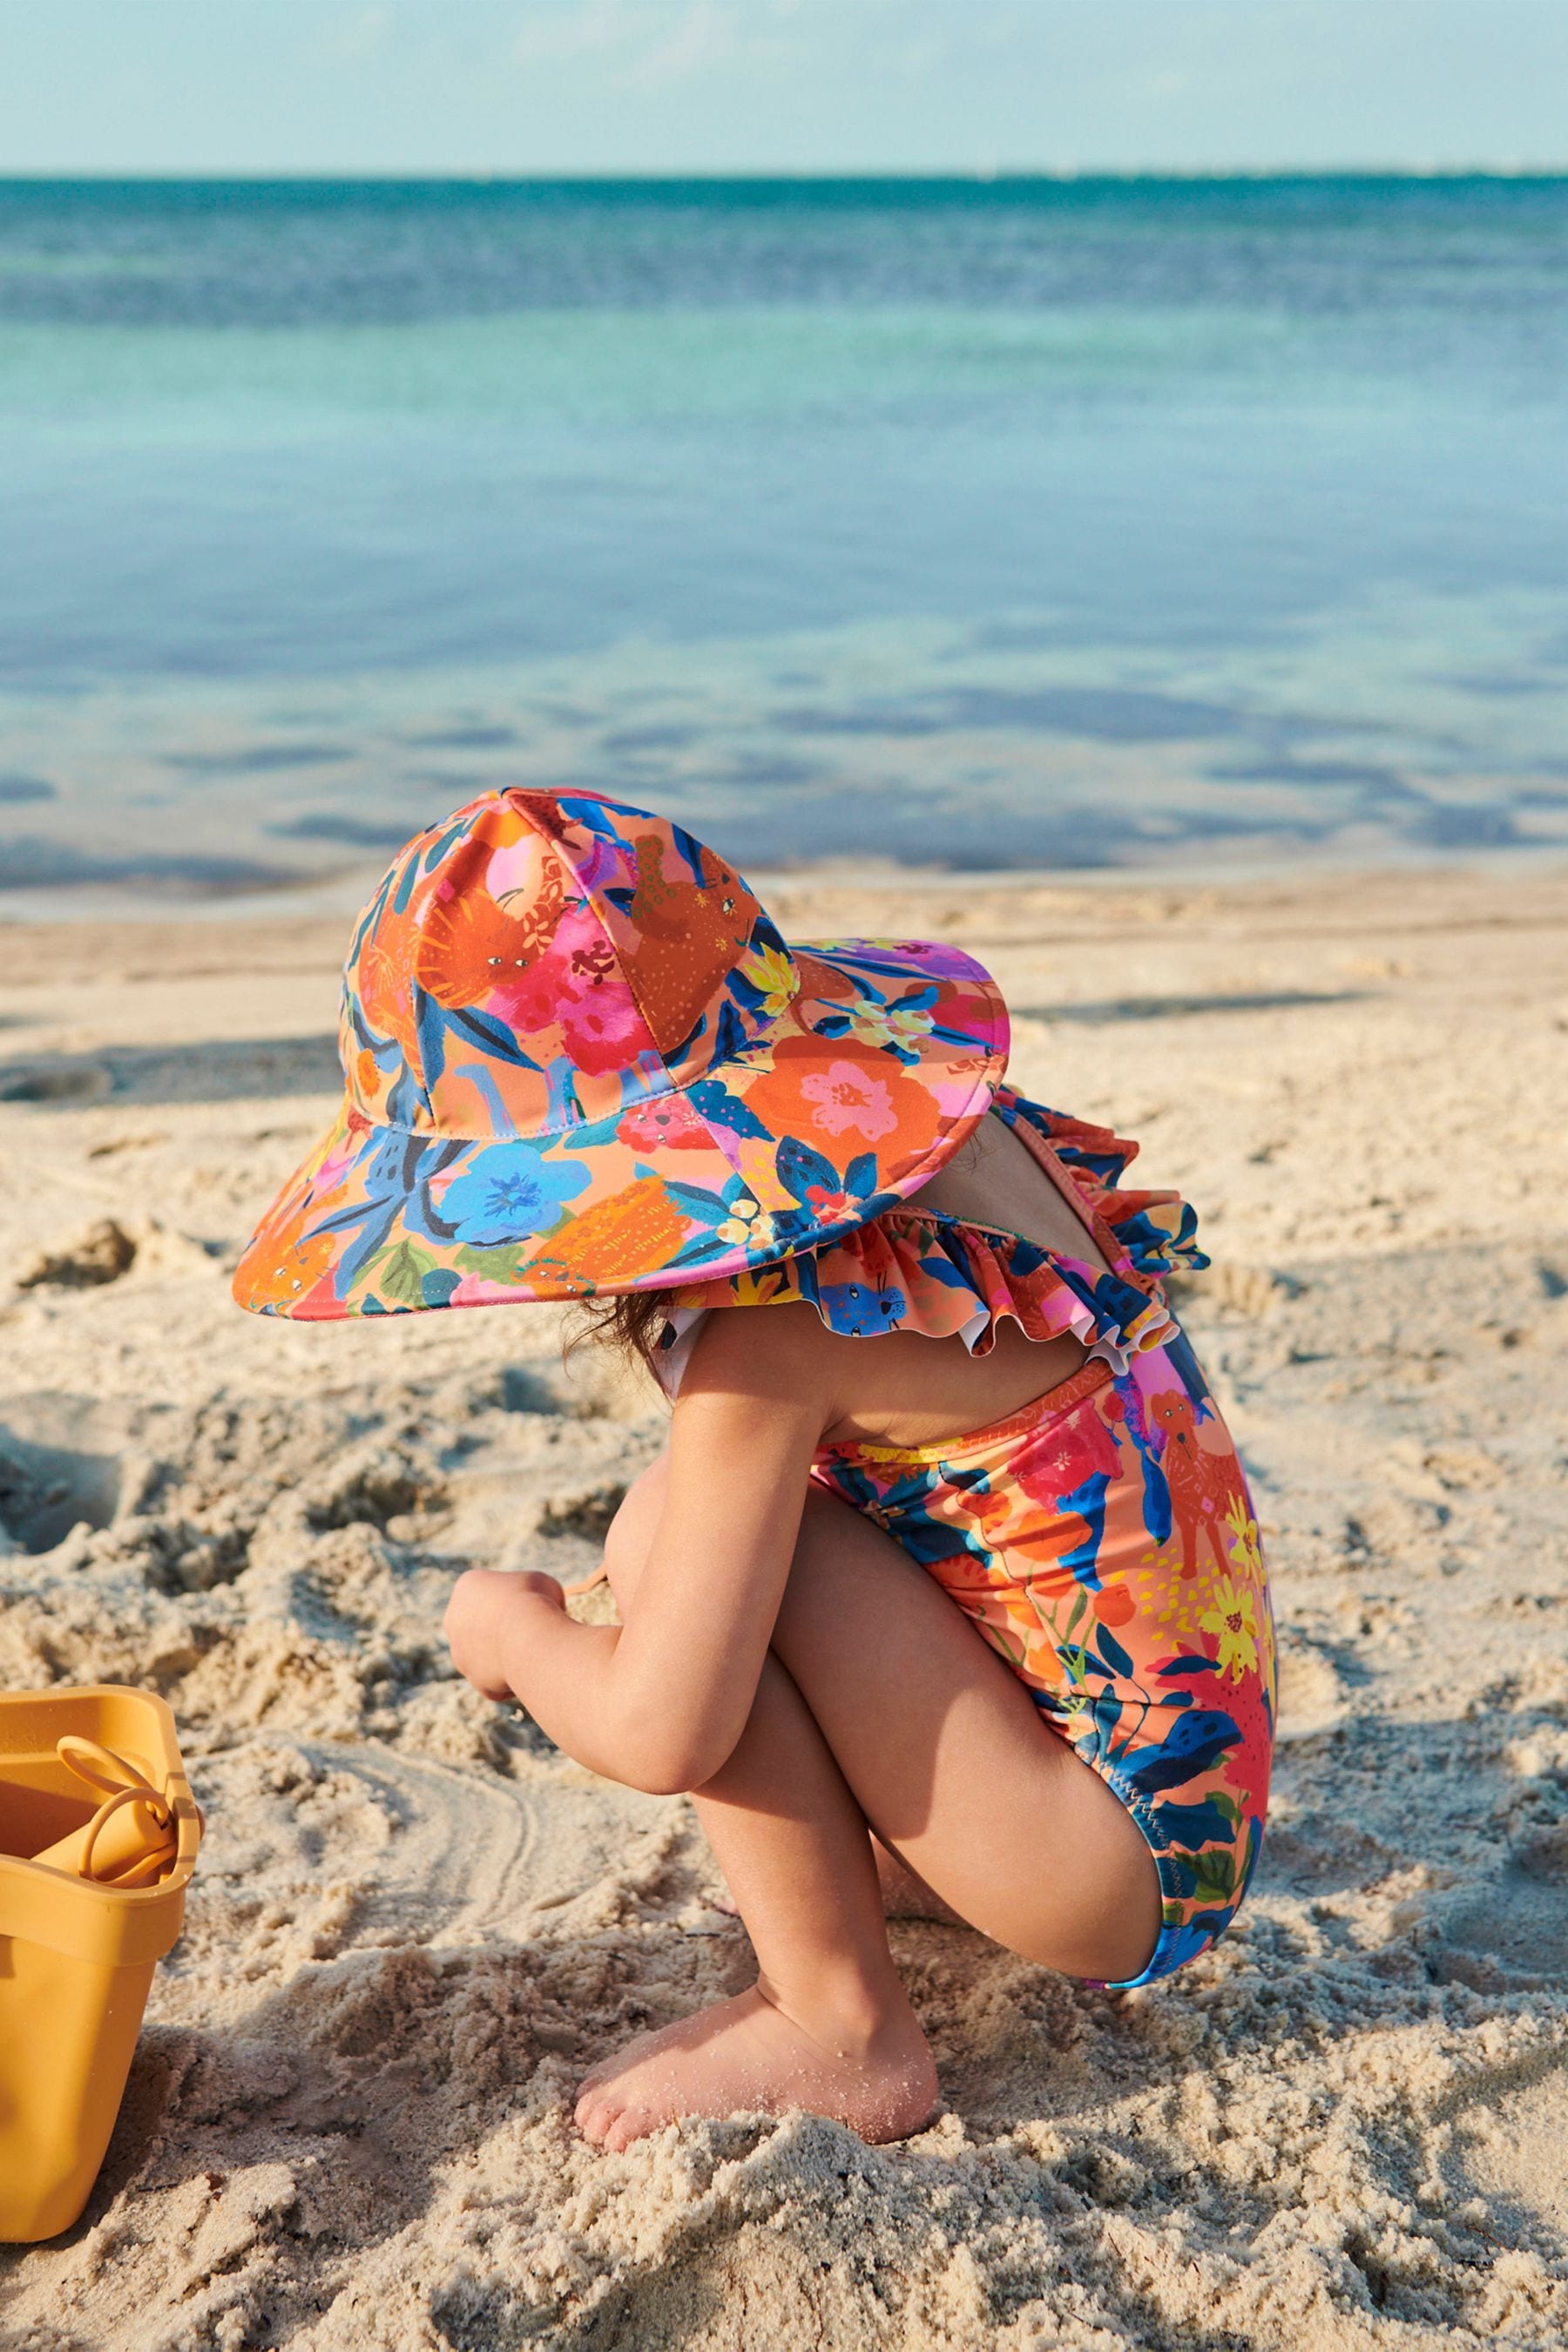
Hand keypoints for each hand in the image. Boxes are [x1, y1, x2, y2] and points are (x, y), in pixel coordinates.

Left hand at [444, 1567, 566, 1701]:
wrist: (528, 1635)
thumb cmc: (535, 1600)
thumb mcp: (543, 1583)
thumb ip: (535, 1594)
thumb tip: (540, 1611)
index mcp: (468, 1586)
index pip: (493, 1594)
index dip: (518, 1598)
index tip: (537, 1603)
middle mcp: (454, 1618)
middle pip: (484, 1624)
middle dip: (504, 1628)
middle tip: (534, 1630)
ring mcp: (460, 1652)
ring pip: (487, 1655)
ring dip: (507, 1655)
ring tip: (536, 1651)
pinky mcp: (475, 1679)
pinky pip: (497, 1682)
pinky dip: (514, 1681)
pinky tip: (532, 1672)